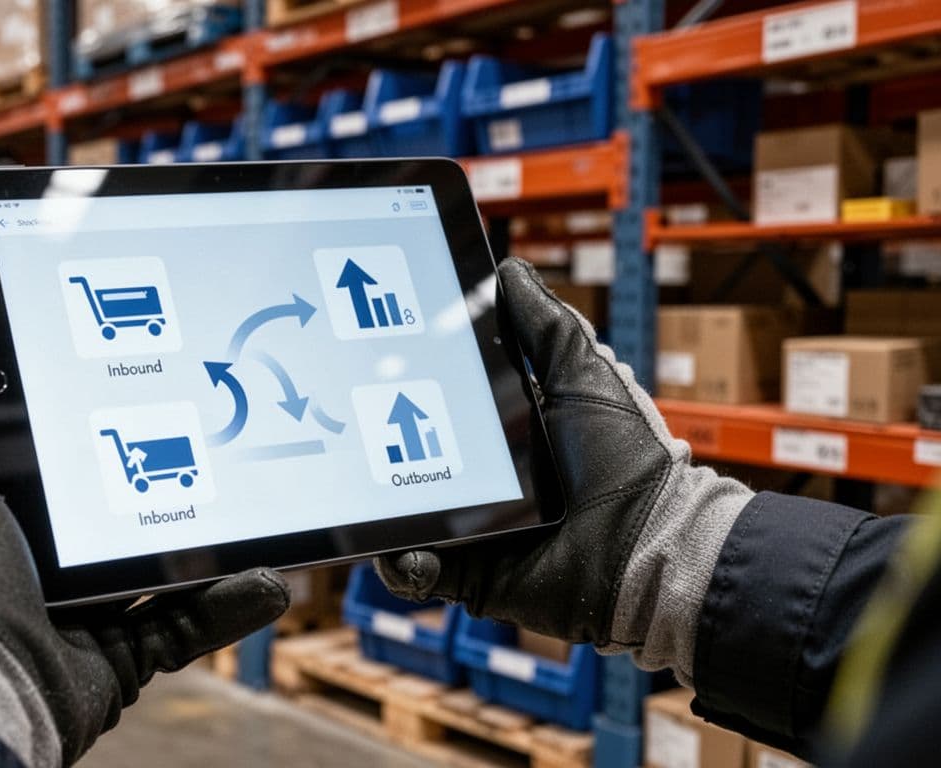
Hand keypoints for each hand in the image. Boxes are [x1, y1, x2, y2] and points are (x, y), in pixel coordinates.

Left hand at [0, 338, 289, 765]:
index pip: (48, 470)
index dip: (88, 436)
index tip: (137, 399)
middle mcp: (33, 571)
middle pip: (110, 519)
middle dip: (160, 487)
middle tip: (214, 447)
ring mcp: (78, 617)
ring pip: (157, 574)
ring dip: (210, 550)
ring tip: (256, 514)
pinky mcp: (116, 660)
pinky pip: (183, 629)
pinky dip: (226, 608)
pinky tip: (267, 580)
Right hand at [376, 257, 750, 682]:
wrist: (650, 548)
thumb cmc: (629, 461)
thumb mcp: (584, 375)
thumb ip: (546, 326)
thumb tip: (509, 270)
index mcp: (510, 431)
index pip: (441, 405)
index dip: (405, 389)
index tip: (374, 368)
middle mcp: (487, 480)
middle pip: (410, 458)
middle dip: (377, 449)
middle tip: (351, 432)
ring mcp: (475, 530)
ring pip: (404, 517)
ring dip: (380, 512)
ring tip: (363, 499)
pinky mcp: (471, 577)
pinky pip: (418, 571)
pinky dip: (404, 564)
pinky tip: (406, 551)